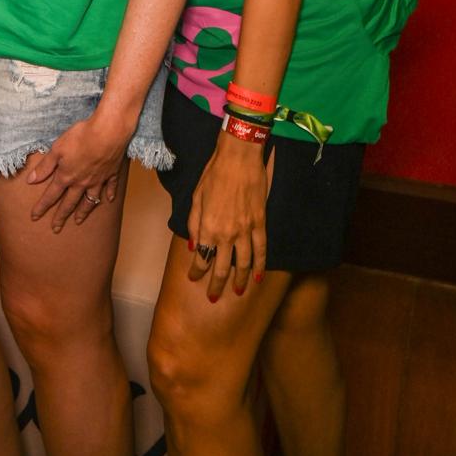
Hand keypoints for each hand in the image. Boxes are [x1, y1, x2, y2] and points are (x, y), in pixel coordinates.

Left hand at [26, 111, 127, 232]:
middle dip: (61, 216)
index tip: (34, 217)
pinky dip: (109, 194)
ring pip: (89, 200)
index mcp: (66, 176)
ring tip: (78, 220)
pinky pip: (110, 187)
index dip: (41, 207)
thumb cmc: (81, 137)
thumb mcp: (57, 149)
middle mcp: (82, 182)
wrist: (108, 131)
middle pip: (69, 203)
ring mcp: (98, 179)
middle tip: (56, 229)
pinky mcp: (111, 172)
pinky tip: (108, 200)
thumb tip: (30, 180)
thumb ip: (45, 166)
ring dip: (83, 211)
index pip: (51, 195)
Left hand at [187, 133, 270, 300]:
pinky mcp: (260, 223)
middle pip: (222, 267)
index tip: (193, 278)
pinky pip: (262, 250)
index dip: (197, 271)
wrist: (239, 158)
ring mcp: (246, 230)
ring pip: (244, 264)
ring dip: (240, 280)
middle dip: (216, 285)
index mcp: (208, 228)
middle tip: (213, 298)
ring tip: (236, 292)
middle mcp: (227, 234)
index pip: (202, 258)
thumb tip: (194, 247)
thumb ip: (194, 224)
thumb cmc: (213, 174)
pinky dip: (261, 266)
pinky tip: (259, 278)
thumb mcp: (196, 197)